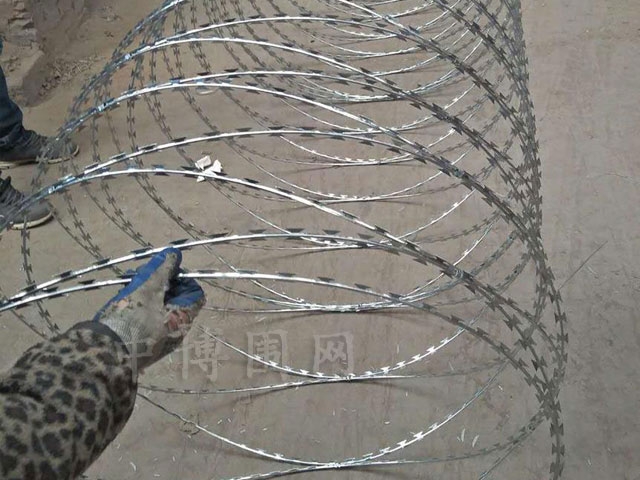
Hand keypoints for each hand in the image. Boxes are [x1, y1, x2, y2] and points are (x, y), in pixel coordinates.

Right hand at [93, 248, 204, 371]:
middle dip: (159, 280)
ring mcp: (157, 338)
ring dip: (145, 289)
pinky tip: (122, 296)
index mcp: (182, 320)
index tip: (164, 269)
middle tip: (140, 272)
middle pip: (175, 298)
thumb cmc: (130, 319)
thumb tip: (175, 253)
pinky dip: (137, 304)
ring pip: (157, 306)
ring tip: (127, 280)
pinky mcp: (140, 341)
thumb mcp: (147, 290)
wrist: (102, 354)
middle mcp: (174, 331)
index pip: (194, 293)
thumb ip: (162, 270)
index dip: (182, 277)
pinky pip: (145, 317)